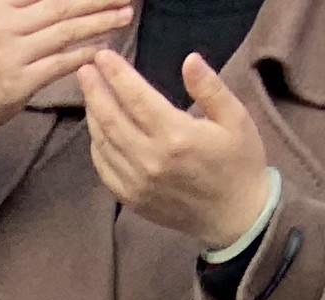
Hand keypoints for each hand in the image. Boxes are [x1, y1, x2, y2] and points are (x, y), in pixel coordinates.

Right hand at [0, 0, 137, 179]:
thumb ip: (19, 5)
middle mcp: (0, 27)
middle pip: (61, 5)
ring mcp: (9, 56)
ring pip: (65, 32)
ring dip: (100, 22)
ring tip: (125, 14)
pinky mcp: (18, 84)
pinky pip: (60, 64)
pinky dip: (85, 54)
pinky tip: (104, 47)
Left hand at [80, 51, 274, 245]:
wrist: (235, 216)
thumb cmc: (239, 162)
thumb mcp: (236, 118)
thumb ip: (210, 88)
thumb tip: (189, 59)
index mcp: (176, 136)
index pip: (136, 98)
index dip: (117, 74)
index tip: (103, 56)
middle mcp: (150, 159)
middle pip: (111, 119)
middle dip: (95, 91)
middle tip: (85, 70)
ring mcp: (137, 182)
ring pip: (103, 143)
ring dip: (93, 115)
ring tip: (90, 93)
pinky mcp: (132, 199)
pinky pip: (104, 168)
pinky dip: (97, 146)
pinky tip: (97, 129)